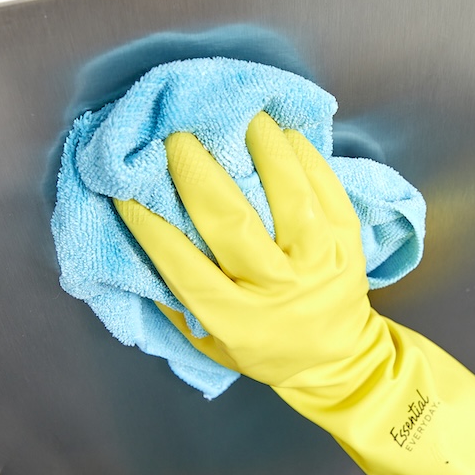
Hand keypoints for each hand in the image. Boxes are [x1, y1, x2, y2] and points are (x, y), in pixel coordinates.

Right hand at [114, 112, 383, 389]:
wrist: (337, 360)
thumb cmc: (262, 347)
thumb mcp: (210, 341)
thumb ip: (175, 299)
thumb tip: (136, 237)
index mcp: (236, 321)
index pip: (184, 267)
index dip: (150, 226)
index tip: (126, 189)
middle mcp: (279, 290)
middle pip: (234, 224)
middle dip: (198, 173)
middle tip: (175, 134)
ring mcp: (320, 263)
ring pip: (290, 197)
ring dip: (262, 149)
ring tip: (238, 114)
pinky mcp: (349, 242)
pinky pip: (327, 189)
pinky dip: (304, 155)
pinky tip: (282, 130)